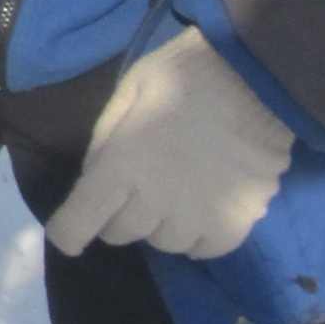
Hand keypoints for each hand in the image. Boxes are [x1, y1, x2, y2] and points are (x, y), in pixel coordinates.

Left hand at [46, 27, 293, 262]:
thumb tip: (94, 180)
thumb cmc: (185, 74)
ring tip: (178, 189)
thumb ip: (106, 140)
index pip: (76, 225)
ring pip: (162, 242)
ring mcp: (195, 217)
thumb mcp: (128, 93)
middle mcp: (152, 201)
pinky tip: (202, 207)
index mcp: (120, 165)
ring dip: (160, 222)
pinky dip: (197, 234)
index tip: (72, 229)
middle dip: (119, 212)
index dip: (68, 230)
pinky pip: (203, 249)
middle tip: (139, 183)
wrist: (256, 76)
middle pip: (119, 233)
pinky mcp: (234, 224)